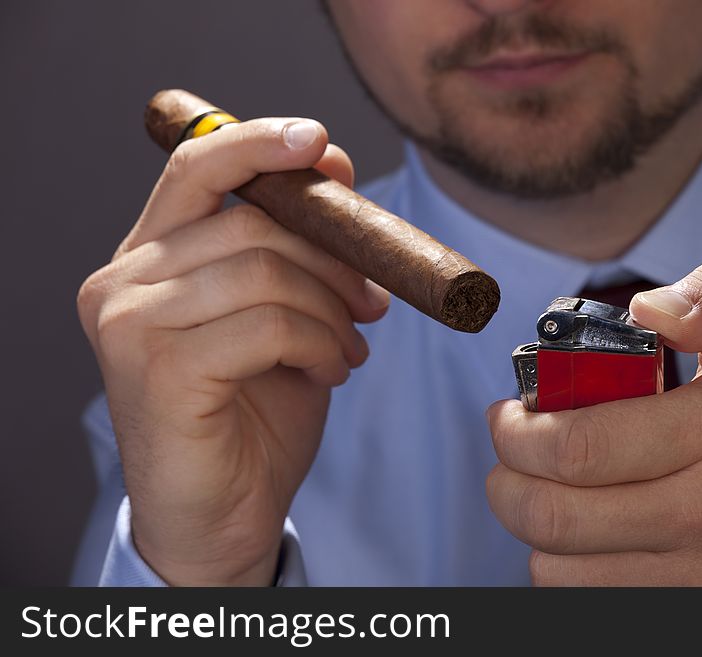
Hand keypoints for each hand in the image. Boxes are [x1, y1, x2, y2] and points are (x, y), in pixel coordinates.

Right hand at [77, 118, 389, 584]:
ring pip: (264, 272)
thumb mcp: (282, 314)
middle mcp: (121, 283)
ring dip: (331, 308)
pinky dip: (318, 343)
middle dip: (332, 255)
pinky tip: (330, 371)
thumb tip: (329, 161)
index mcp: (147, 260)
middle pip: (250, 224)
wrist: (222, 513)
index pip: (194, 168)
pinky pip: (267, 325)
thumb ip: (295, 246)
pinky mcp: (157, 371)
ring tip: (350, 346)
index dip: (258, 143)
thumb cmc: (251, 413)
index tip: (319, 141)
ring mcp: (131, 325)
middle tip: (373, 299)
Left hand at [487, 262, 701, 584]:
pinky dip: (568, 571)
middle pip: (554, 518)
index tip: (507, 416)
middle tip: (509, 457)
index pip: (579, 447)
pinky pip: (591, 606)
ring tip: (548, 494)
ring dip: (534, 529)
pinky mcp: (700, 619)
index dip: (517, 433)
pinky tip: (587, 537)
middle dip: (505, 482)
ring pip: (559, 571)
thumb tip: (644, 307)